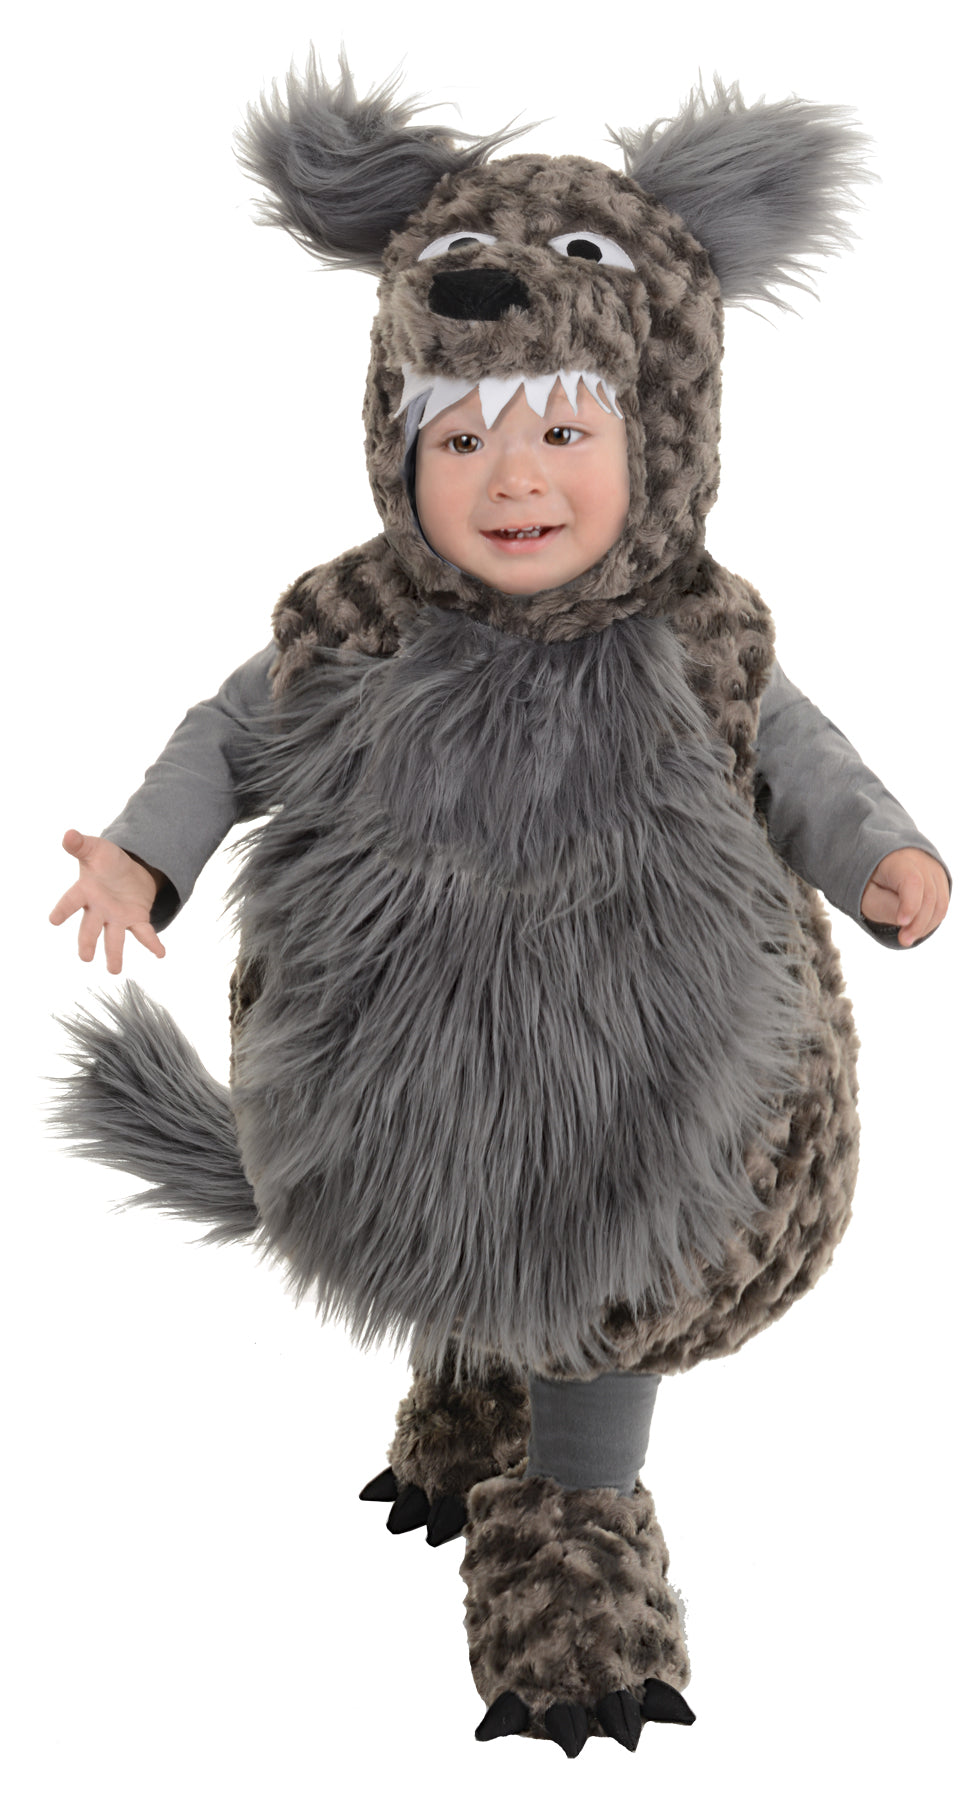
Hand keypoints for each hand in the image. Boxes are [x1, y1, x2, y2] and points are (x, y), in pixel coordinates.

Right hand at [50, 829, 165, 973]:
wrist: (129, 868)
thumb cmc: (106, 861)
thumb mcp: (95, 849)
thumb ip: (81, 844)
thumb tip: (68, 834)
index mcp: (86, 891)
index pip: (71, 901)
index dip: (62, 910)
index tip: (53, 920)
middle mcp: (99, 909)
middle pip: (90, 928)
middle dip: (87, 942)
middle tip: (85, 957)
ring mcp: (116, 917)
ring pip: (113, 938)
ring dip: (114, 954)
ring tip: (114, 970)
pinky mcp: (135, 919)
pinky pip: (143, 933)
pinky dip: (152, 943)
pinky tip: (161, 953)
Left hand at [861, 848, 949, 947]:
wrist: (881, 866)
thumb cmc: (872, 883)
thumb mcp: (867, 896)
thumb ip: (884, 907)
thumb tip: (907, 921)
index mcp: (897, 861)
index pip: (912, 881)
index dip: (911, 904)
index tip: (901, 922)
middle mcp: (921, 862)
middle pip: (929, 896)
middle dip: (918, 923)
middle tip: (904, 940)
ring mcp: (934, 871)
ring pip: (940, 903)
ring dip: (926, 926)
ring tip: (907, 938)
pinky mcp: (941, 882)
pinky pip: (942, 906)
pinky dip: (930, 922)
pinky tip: (916, 930)